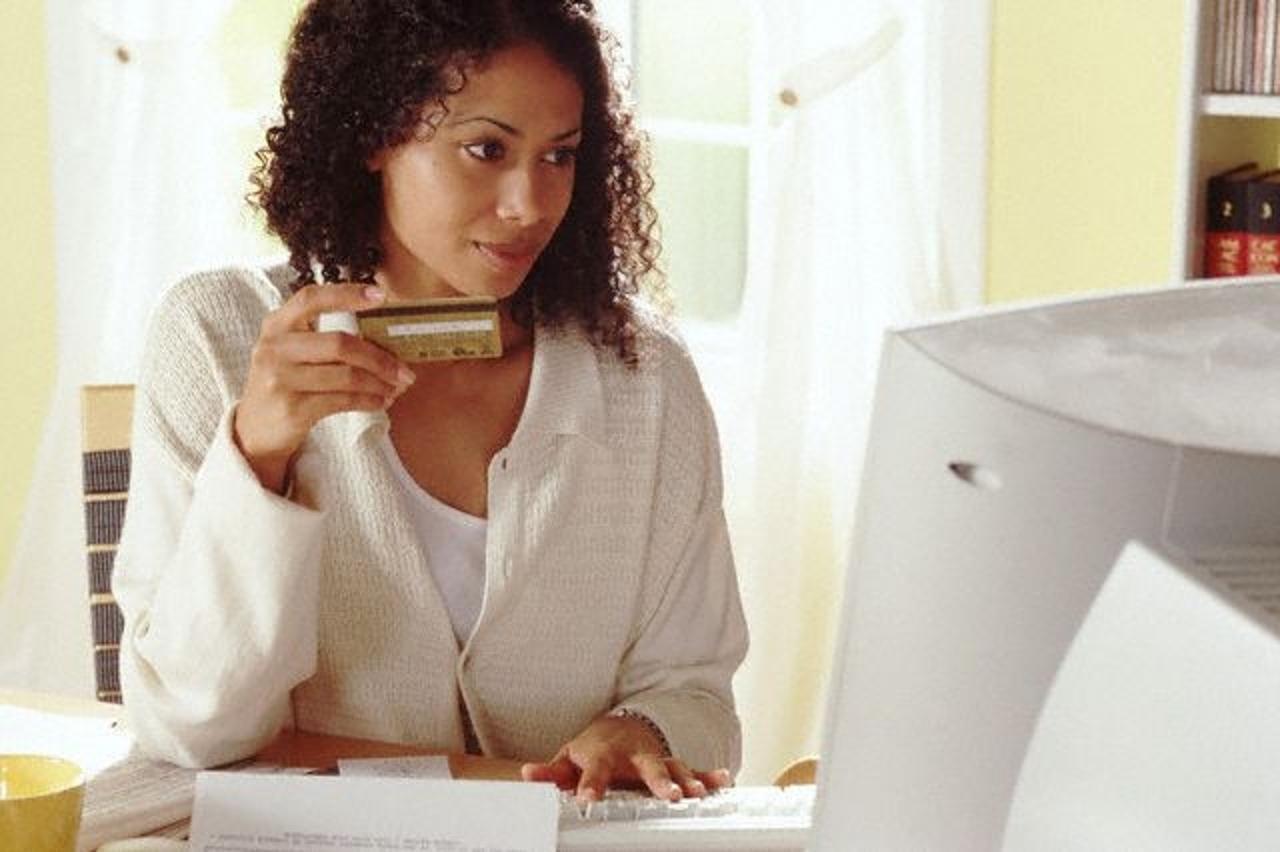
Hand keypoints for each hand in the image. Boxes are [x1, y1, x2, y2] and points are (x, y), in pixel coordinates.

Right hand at [234, 283, 414, 491]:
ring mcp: (280, 379)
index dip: (346, 294)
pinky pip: (343, 400)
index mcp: (276, 325)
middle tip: (404, 370)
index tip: (380, 295)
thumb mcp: (292, 352)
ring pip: (347, 375)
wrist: (256, 430)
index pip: (311, 299)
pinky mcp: (292, 408)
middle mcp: (274, 348)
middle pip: (340, 343)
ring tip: (396, 388)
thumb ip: (324, 339)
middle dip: (380, 358)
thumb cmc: (286, 383)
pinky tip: (381, 401)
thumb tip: (386, 339)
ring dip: (379, 383)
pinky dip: (369, 401)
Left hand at [519, 714, 732, 802]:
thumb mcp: (568, 758)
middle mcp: (633, 757)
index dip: (590, 786)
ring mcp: (654, 759)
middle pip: (646, 768)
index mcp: (602, 756)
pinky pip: (692, 770)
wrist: (620, 728)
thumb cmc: (593, 750)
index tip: (587, 801)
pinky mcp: (671, 765)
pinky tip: (722, 780)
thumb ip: (551, 772)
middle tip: (670, 796)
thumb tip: (527, 775)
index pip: (594, 772)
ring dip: (687, 780)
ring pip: (673, 768)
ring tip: (697, 793)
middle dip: (658, 781)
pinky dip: (708, 775)